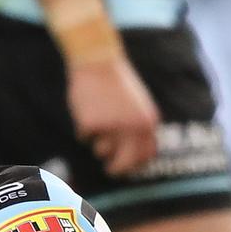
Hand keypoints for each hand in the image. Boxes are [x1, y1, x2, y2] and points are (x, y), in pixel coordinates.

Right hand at [66, 56, 159, 175]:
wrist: (98, 61)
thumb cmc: (117, 83)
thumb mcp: (138, 105)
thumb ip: (139, 129)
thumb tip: (136, 159)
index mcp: (147, 122)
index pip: (146, 156)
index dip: (136, 165)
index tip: (129, 168)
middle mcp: (132, 128)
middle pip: (124, 162)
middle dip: (117, 169)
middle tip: (110, 170)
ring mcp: (111, 127)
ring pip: (101, 150)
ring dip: (97, 141)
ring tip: (97, 115)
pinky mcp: (90, 125)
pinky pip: (84, 137)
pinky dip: (83, 127)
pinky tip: (86, 107)